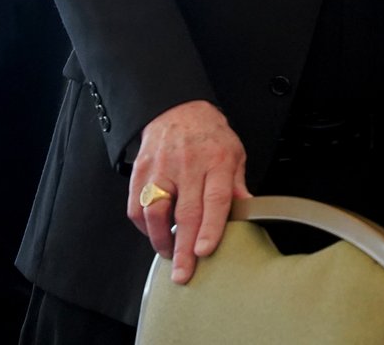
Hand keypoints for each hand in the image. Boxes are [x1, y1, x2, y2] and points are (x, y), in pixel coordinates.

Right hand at [127, 99, 250, 283]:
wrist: (177, 110)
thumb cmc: (209, 135)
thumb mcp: (234, 153)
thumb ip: (237, 185)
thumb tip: (247, 211)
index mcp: (216, 161)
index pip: (214, 199)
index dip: (210, 227)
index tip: (205, 250)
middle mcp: (187, 166)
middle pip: (185, 212)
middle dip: (184, 248)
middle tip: (184, 273)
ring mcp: (160, 170)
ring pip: (155, 212)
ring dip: (161, 240)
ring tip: (171, 255)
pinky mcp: (140, 173)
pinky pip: (137, 208)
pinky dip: (145, 227)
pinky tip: (155, 234)